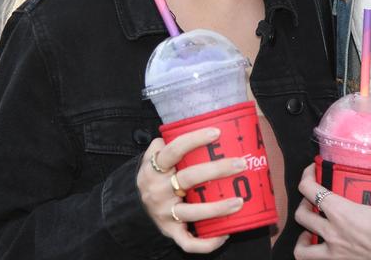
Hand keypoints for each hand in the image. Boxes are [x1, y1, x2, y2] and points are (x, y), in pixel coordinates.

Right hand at [138, 127, 244, 253]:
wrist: (131, 204)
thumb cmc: (152, 175)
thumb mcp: (152, 156)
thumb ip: (166, 142)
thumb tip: (192, 127)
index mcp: (154, 168)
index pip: (174, 150)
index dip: (194, 139)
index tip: (217, 133)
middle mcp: (158, 190)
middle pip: (189, 178)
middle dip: (217, 169)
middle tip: (240, 164)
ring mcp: (164, 213)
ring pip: (192, 212)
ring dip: (218, 208)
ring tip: (240, 201)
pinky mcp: (169, 231)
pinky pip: (187, 242)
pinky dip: (206, 243)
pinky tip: (224, 235)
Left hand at [293, 163, 370, 259]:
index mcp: (340, 211)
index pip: (308, 188)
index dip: (306, 176)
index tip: (311, 172)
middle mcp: (332, 231)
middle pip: (301, 215)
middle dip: (303, 207)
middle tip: (311, 204)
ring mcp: (334, 252)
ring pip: (301, 249)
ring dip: (302, 240)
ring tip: (309, 233)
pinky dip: (313, 258)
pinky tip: (322, 251)